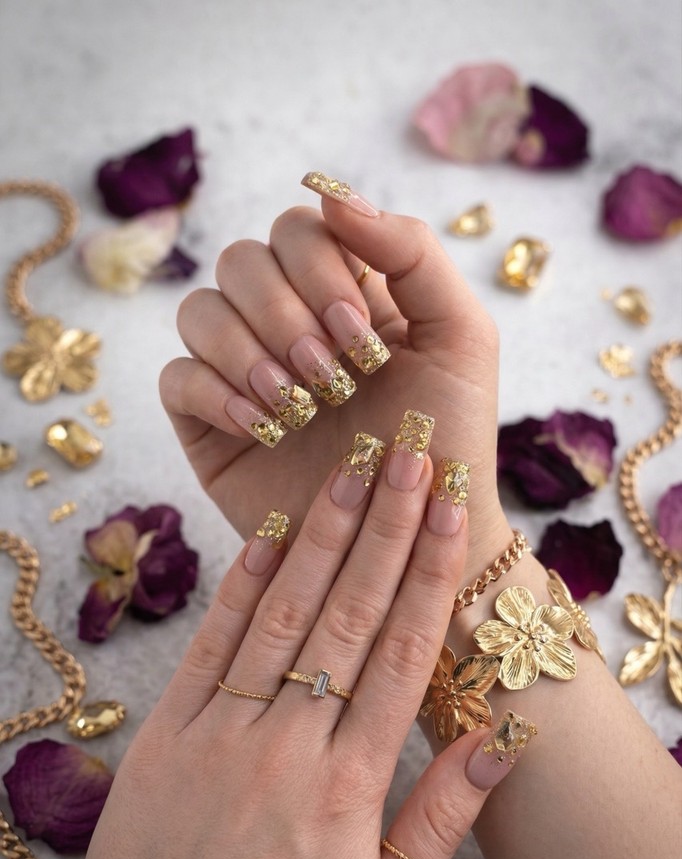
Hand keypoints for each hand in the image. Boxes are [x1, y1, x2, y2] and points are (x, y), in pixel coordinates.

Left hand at [24, 418, 531, 858]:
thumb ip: (442, 819)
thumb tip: (502, 740)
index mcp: (347, 786)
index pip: (401, 655)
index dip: (427, 574)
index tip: (449, 513)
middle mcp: (285, 744)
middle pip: (347, 615)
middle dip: (383, 529)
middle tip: (408, 459)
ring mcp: (219, 733)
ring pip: (281, 615)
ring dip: (319, 538)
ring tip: (349, 473)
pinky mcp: (166, 735)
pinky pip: (211, 646)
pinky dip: (240, 587)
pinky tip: (265, 537)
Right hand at [160, 178, 510, 574]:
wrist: (416, 532)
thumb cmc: (447, 437)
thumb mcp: (460, 335)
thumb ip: (411, 250)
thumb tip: (329, 194)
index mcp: (344, 293)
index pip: (297, 230)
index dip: (318, 269)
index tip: (359, 335)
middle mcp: (287, 324)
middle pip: (240, 261)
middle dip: (284, 314)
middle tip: (332, 377)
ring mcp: (243, 373)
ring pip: (199, 311)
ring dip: (247, 350)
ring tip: (298, 404)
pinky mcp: (210, 425)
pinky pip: (176, 378)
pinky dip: (216, 392)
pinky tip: (266, 426)